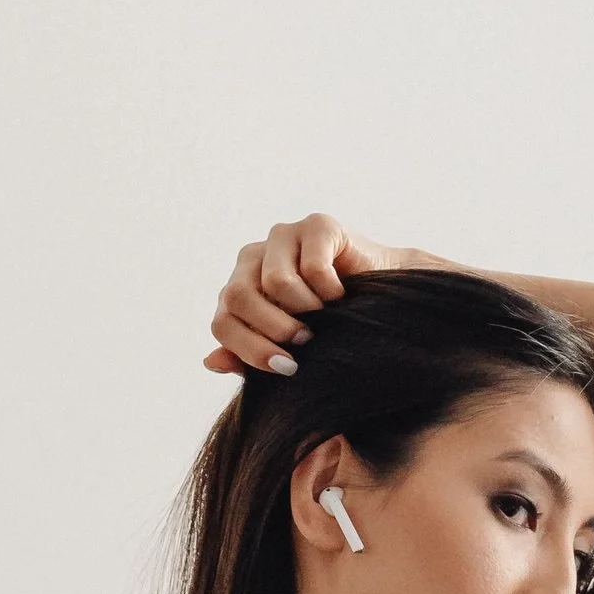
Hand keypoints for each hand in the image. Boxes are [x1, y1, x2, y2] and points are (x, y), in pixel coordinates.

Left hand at [204, 215, 413, 374]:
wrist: (381, 301)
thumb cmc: (329, 325)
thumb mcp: (286, 347)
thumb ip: (248, 355)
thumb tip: (211, 361)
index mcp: (238, 287)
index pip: (222, 320)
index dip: (249, 350)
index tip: (286, 368)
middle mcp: (253, 257)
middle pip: (238, 296)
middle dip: (274, 329)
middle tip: (306, 341)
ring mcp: (283, 236)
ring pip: (276, 281)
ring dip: (307, 309)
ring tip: (326, 316)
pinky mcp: (316, 225)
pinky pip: (313, 267)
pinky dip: (331, 292)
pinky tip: (342, 295)